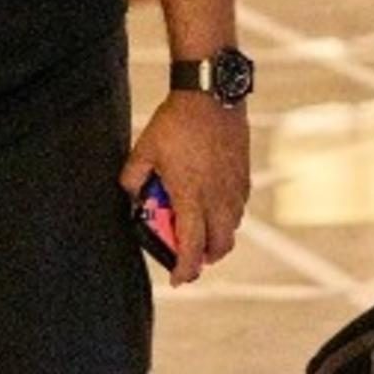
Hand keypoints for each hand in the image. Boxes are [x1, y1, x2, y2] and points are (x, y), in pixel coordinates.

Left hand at [120, 92, 248, 285]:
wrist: (212, 94)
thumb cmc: (176, 121)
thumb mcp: (144, 148)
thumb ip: (133, 177)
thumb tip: (130, 194)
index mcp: (191, 196)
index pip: (192, 247)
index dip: (185, 269)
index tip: (177, 279)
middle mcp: (217, 197)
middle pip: (220, 246)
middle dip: (205, 259)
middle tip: (190, 258)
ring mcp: (234, 186)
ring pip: (233, 228)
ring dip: (218, 238)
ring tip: (202, 232)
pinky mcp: (243, 173)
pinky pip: (240, 207)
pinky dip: (229, 217)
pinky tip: (215, 206)